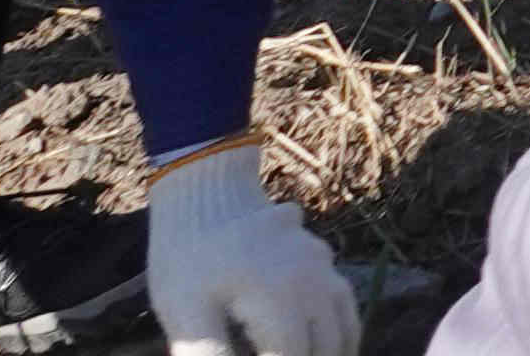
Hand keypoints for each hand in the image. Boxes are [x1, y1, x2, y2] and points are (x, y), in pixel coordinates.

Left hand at [146, 140, 355, 355]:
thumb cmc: (188, 256)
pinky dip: (340, 329)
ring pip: (344, 325)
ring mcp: (324, 269)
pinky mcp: (322, 259)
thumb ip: (208, 355)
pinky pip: (343, 301)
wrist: (205, 191)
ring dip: (334, 352)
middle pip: (325, 347)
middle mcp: (315, 286)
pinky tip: (327, 341)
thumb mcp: (185, 313)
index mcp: (284, 301)